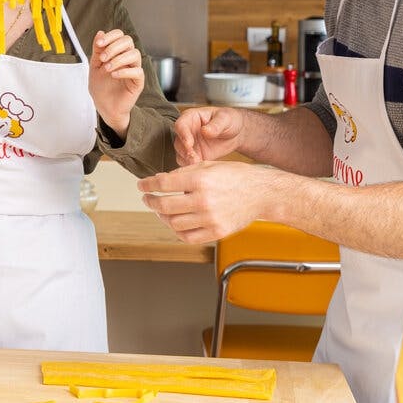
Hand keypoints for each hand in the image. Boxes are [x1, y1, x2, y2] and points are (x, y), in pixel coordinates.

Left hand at [88, 30, 142, 138]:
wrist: (104, 107)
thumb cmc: (101, 87)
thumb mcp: (94, 66)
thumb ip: (98, 50)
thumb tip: (100, 32)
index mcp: (118, 52)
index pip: (120, 35)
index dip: (110, 36)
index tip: (98, 44)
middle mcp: (127, 58)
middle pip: (128, 41)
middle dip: (114, 47)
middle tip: (102, 58)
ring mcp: (134, 69)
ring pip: (135, 54)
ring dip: (119, 59)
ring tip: (107, 68)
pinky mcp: (138, 82)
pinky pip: (138, 71)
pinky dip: (124, 71)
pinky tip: (114, 75)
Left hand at [137, 161, 280, 242]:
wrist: (260, 193)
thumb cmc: (236, 176)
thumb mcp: (208, 166)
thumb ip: (183, 173)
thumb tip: (160, 181)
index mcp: (200, 180)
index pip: (163, 184)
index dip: (148, 185)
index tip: (142, 186)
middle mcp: (203, 200)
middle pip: (164, 206)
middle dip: (150, 202)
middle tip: (147, 199)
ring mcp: (210, 219)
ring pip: (173, 223)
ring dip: (162, 217)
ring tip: (161, 211)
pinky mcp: (217, 232)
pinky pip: (189, 237)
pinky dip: (177, 231)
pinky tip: (176, 222)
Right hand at [173, 106, 245, 164]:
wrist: (236, 134)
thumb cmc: (229, 120)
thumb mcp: (225, 119)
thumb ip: (216, 125)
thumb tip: (205, 131)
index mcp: (191, 118)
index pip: (181, 125)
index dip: (183, 134)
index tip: (189, 143)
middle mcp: (187, 131)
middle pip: (178, 141)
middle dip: (185, 151)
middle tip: (194, 158)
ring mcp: (190, 144)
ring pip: (180, 154)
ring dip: (187, 160)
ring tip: (199, 163)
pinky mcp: (195, 155)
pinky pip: (187, 162)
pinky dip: (191, 166)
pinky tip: (200, 167)